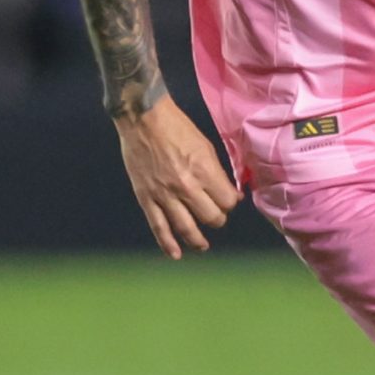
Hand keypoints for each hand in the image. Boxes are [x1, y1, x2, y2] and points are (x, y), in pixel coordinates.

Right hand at [113, 97, 239, 258]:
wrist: (143, 120)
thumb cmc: (177, 127)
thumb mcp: (206, 145)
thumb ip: (217, 172)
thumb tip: (230, 192)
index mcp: (204, 170)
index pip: (226, 201)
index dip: (231, 203)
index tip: (230, 200)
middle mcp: (186, 186)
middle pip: (210, 217)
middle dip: (218, 219)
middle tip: (217, 216)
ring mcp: (165, 195)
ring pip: (186, 227)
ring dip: (197, 239)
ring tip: (203, 245)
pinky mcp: (147, 198)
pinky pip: (158, 227)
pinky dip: (168, 243)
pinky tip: (176, 254)